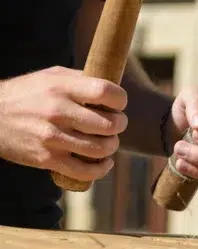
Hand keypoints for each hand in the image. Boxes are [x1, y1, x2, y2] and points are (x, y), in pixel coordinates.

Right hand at [0, 66, 126, 180]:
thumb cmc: (26, 94)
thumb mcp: (50, 76)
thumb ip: (80, 79)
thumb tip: (112, 85)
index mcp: (61, 87)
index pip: (106, 92)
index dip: (120, 100)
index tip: (118, 104)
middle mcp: (57, 111)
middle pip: (110, 124)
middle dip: (119, 125)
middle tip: (115, 124)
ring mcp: (52, 137)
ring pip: (101, 149)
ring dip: (112, 146)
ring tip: (107, 141)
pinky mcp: (47, 159)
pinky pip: (85, 171)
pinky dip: (101, 169)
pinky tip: (104, 162)